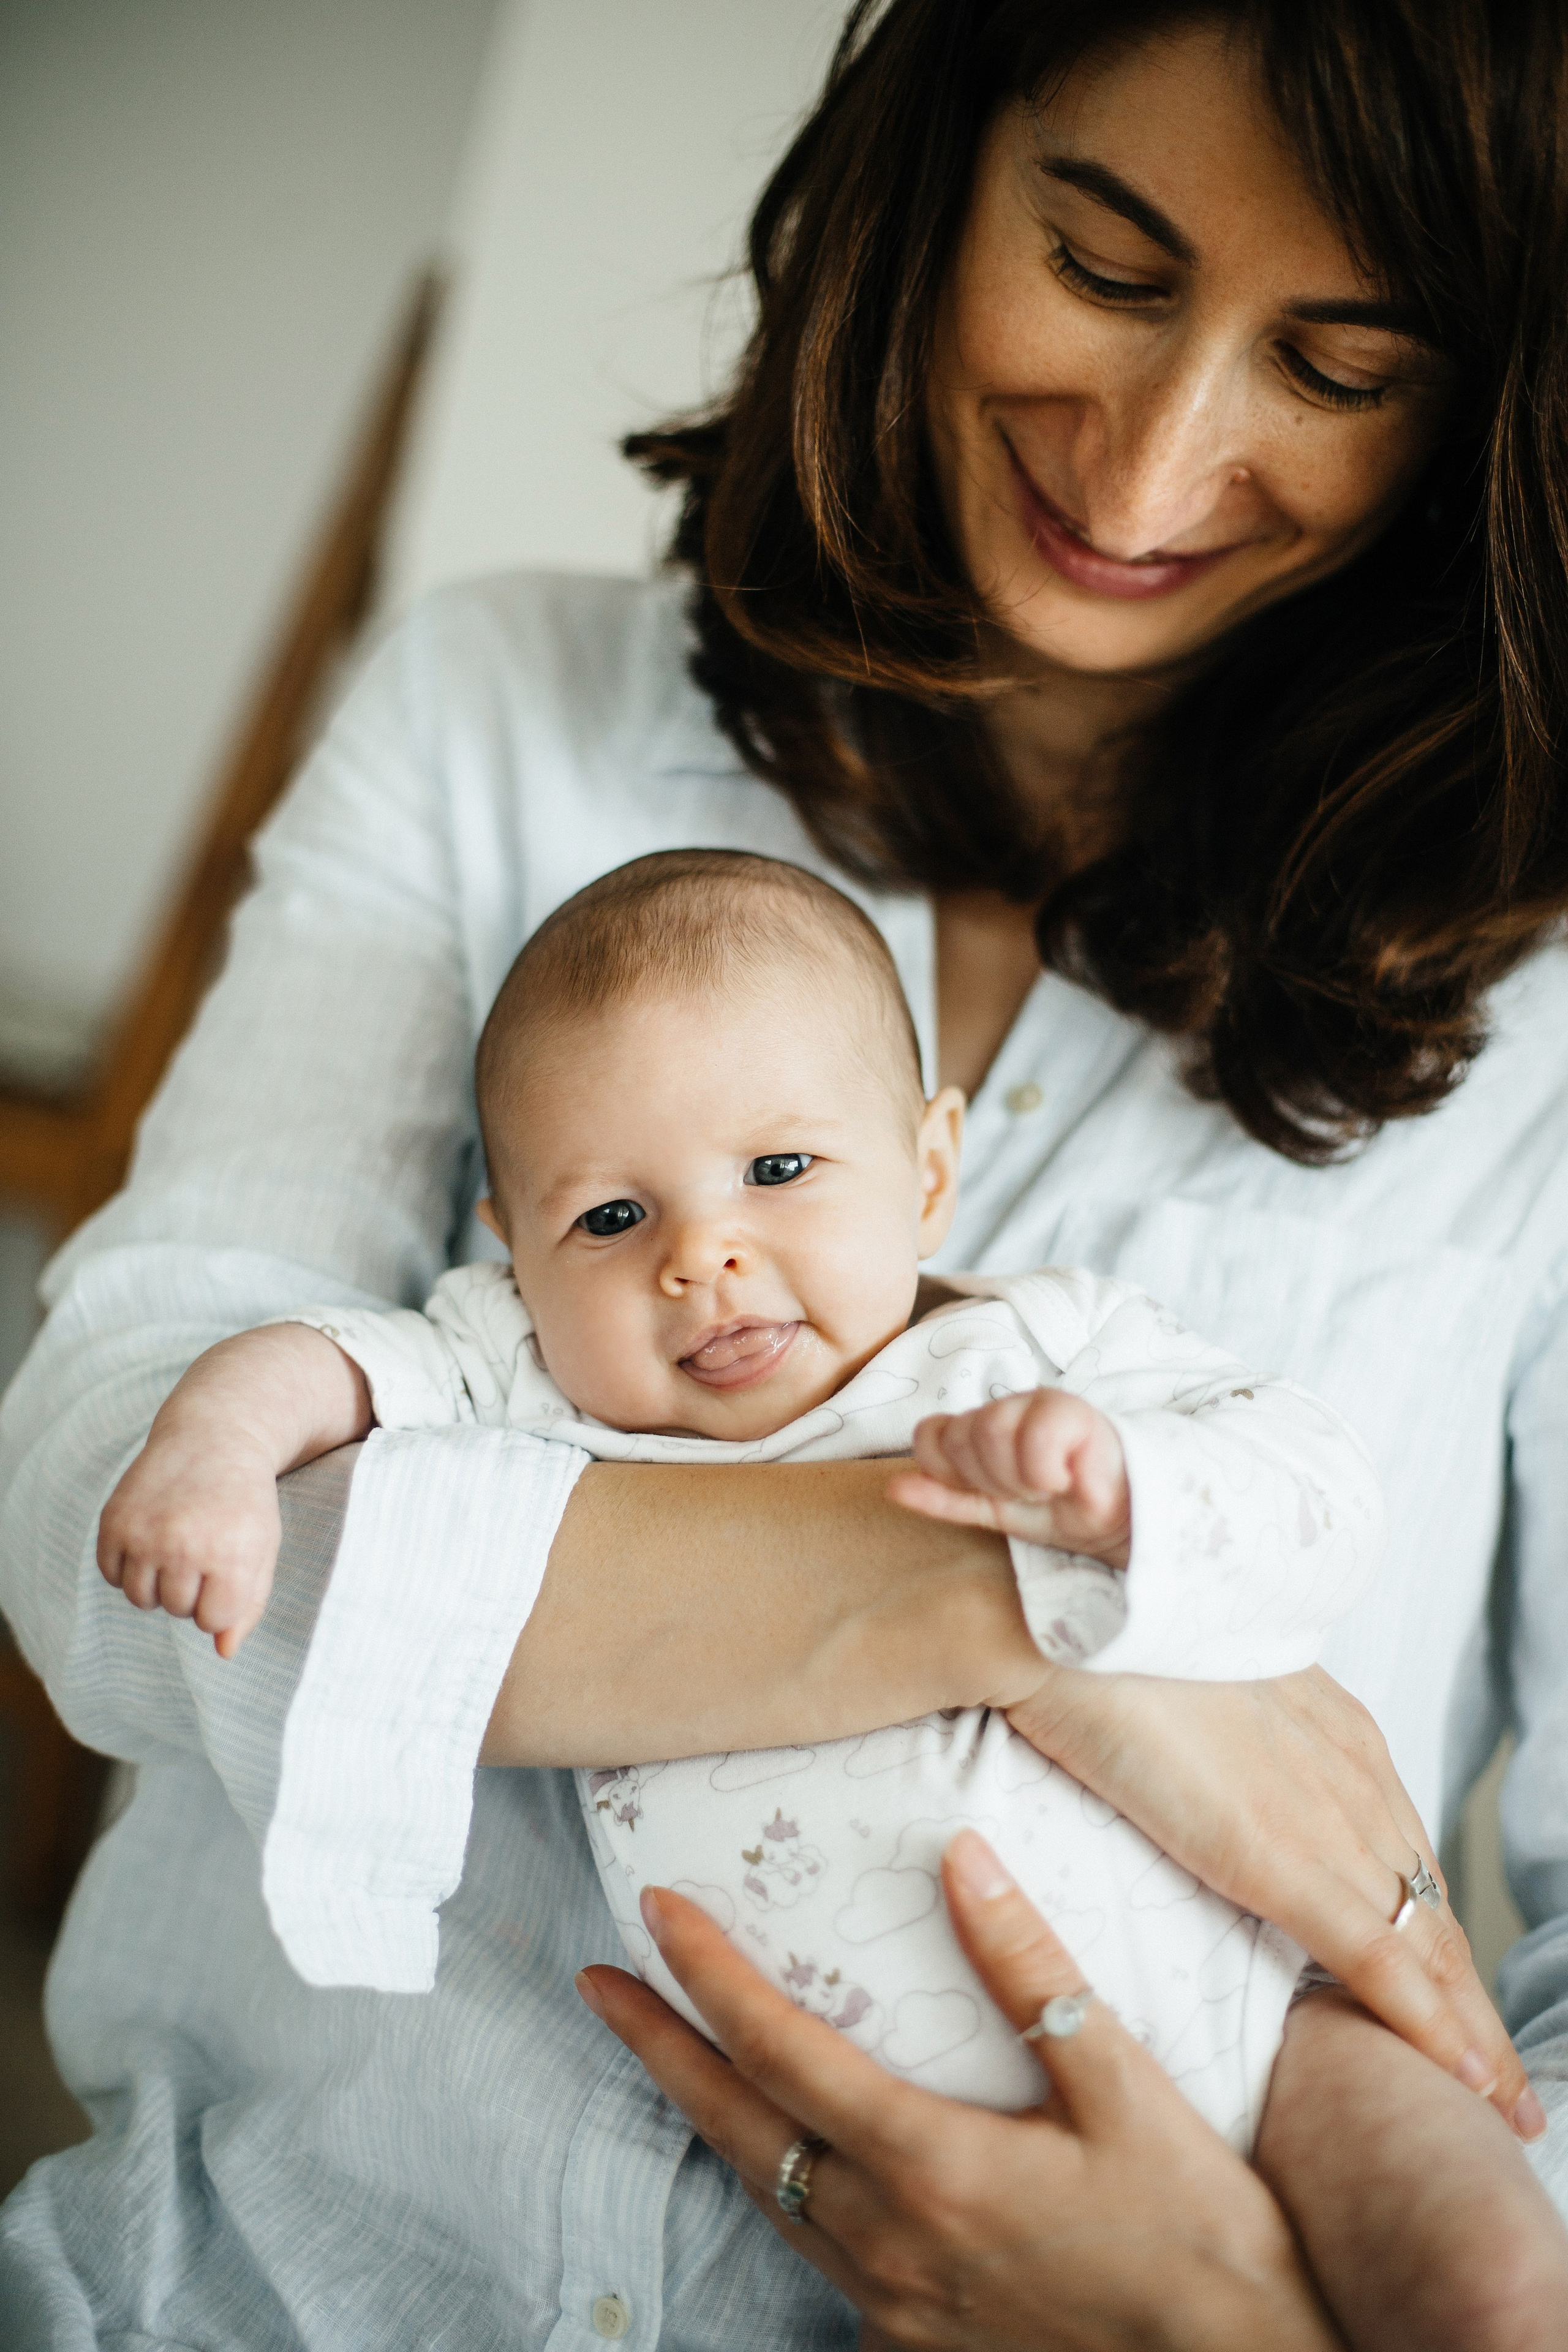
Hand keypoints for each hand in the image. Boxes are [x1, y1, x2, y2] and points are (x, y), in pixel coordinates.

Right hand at [97, 1426, 280, 1658]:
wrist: (213, 1436)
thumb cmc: (245, 1501)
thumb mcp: (262, 1549)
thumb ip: (248, 1606)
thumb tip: (223, 1652)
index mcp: (230, 1555)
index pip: (212, 1620)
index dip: (221, 1600)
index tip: (228, 1567)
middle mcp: (184, 1545)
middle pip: (177, 1610)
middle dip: (192, 1588)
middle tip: (205, 1546)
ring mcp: (144, 1533)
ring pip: (140, 1599)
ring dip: (158, 1582)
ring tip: (178, 1545)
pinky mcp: (113, 1521)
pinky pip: (111, 1575)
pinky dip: (128, 1565)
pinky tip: (151, 1536)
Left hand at [579, 1831, 1342, 2350]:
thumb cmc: (1202, 2241)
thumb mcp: (1129, 2090)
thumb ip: (1034, 1975)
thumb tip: (959, 1857)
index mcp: (933, 2169)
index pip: (782, 2053)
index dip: (708, 1979)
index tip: (653, 1915)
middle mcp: (890, 2244)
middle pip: (740, 2129)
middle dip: (660, 2048)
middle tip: (601, 1984)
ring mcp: (894, 2309)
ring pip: (770, 2195)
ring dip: (708, 2117)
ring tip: (666, 2054)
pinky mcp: (914, 2349)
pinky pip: (820, 2256)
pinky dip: (782, 2191)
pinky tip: (785, 2160)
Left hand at [888, 1389, 1130, 1567]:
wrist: (1124, 1519)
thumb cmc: (1060, 1509)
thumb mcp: (994, 1512)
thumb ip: (944, 1498)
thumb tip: (892, 1488)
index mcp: (980, 1427)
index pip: (931, 1435)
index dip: (950, 1472)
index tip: (986, 1493)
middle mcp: (1005, 1408)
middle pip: (961, 1436)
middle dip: (991, 1480)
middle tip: (1028, 1493)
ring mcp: (1039, 1404)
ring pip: (992, 1432)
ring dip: (1021, 1478)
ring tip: (1050, 1486)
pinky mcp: (1076, 1411)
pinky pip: (1038, 1438)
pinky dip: (1049, 1473)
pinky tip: (1069, 1479)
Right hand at [1006, 1664, 1545, 2143]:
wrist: (1070, 1614)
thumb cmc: (1109, 1637)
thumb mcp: (1198, 1682)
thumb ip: (1226, 1731)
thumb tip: (1206, 1759)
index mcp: (1334, 1728)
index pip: (1403, 1849)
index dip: (1431, 1923)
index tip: (1453, 1983)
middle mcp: (1353, 1772)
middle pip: (1429, 1905)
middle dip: (1468, 1994)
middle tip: (1501, 2074)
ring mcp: (1326, 1817)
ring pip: (1428, 1946)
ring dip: (1471, 2030)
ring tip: (1502, 2100)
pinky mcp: (1286, 1860)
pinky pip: (1381, 1962)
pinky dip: (1434, 2029)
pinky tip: (1468, 2079)